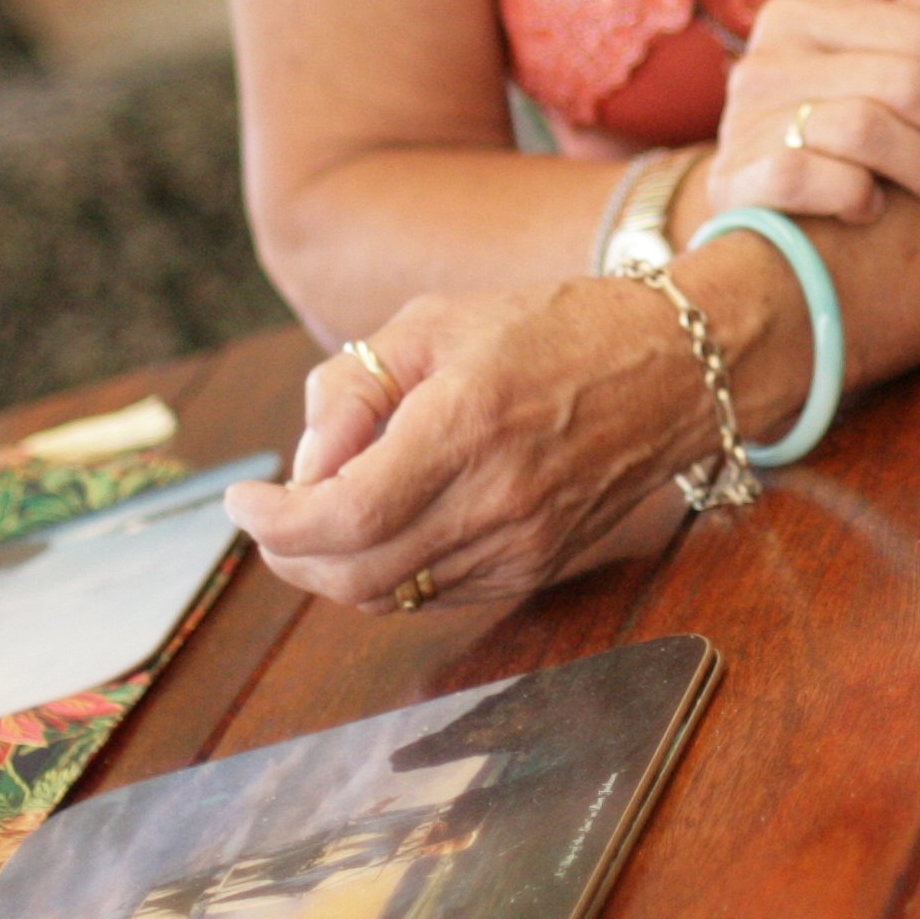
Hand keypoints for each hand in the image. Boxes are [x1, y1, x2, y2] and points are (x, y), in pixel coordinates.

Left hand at [233, 283, 700, 609]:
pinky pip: (436, 595)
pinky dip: (390, 573)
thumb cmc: (552, 329)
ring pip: (389, 597)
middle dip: (289, 554)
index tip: (244, 499)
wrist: (675, 369)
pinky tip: (387, 526)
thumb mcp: (438, 321)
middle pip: (353, 575)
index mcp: (465, 424)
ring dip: (335, 567)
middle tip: (272, 514)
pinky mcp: (538, 567)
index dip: (272, 523)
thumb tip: (305, 468)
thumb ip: (355, 391)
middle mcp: (496, 499)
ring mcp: (522, 544)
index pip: (340, 518)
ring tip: (326, 514)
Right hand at [703, 0, 919, 225]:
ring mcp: (743, 119)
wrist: (757, 197)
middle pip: (909, 81)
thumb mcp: (895, 53)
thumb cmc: (846, 115)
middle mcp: (768, 56)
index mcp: (810, 11)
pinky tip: (878, 210)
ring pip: (866, 128)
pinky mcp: (732, 181)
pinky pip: (806, 178)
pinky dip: (855, 194)